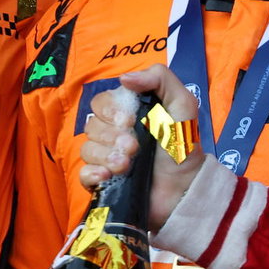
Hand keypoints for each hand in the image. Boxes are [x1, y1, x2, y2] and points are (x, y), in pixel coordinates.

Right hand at [77, 64, 204, 230]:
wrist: (186, 189)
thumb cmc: (183, 146)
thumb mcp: (182, 104)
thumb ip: (160, 79)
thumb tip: (124, 78)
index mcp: (127, 113)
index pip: (101, 102)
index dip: (110, 110)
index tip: (131, 121)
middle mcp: (113, 133)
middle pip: (91, 125)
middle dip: (111, 136)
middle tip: (134, 147)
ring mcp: (106, 158)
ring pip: (87, 149)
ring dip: (106, 155)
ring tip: (127, 165)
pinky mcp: (103, 182)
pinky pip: (83, 174)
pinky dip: (93, 174)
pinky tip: (109, 176)